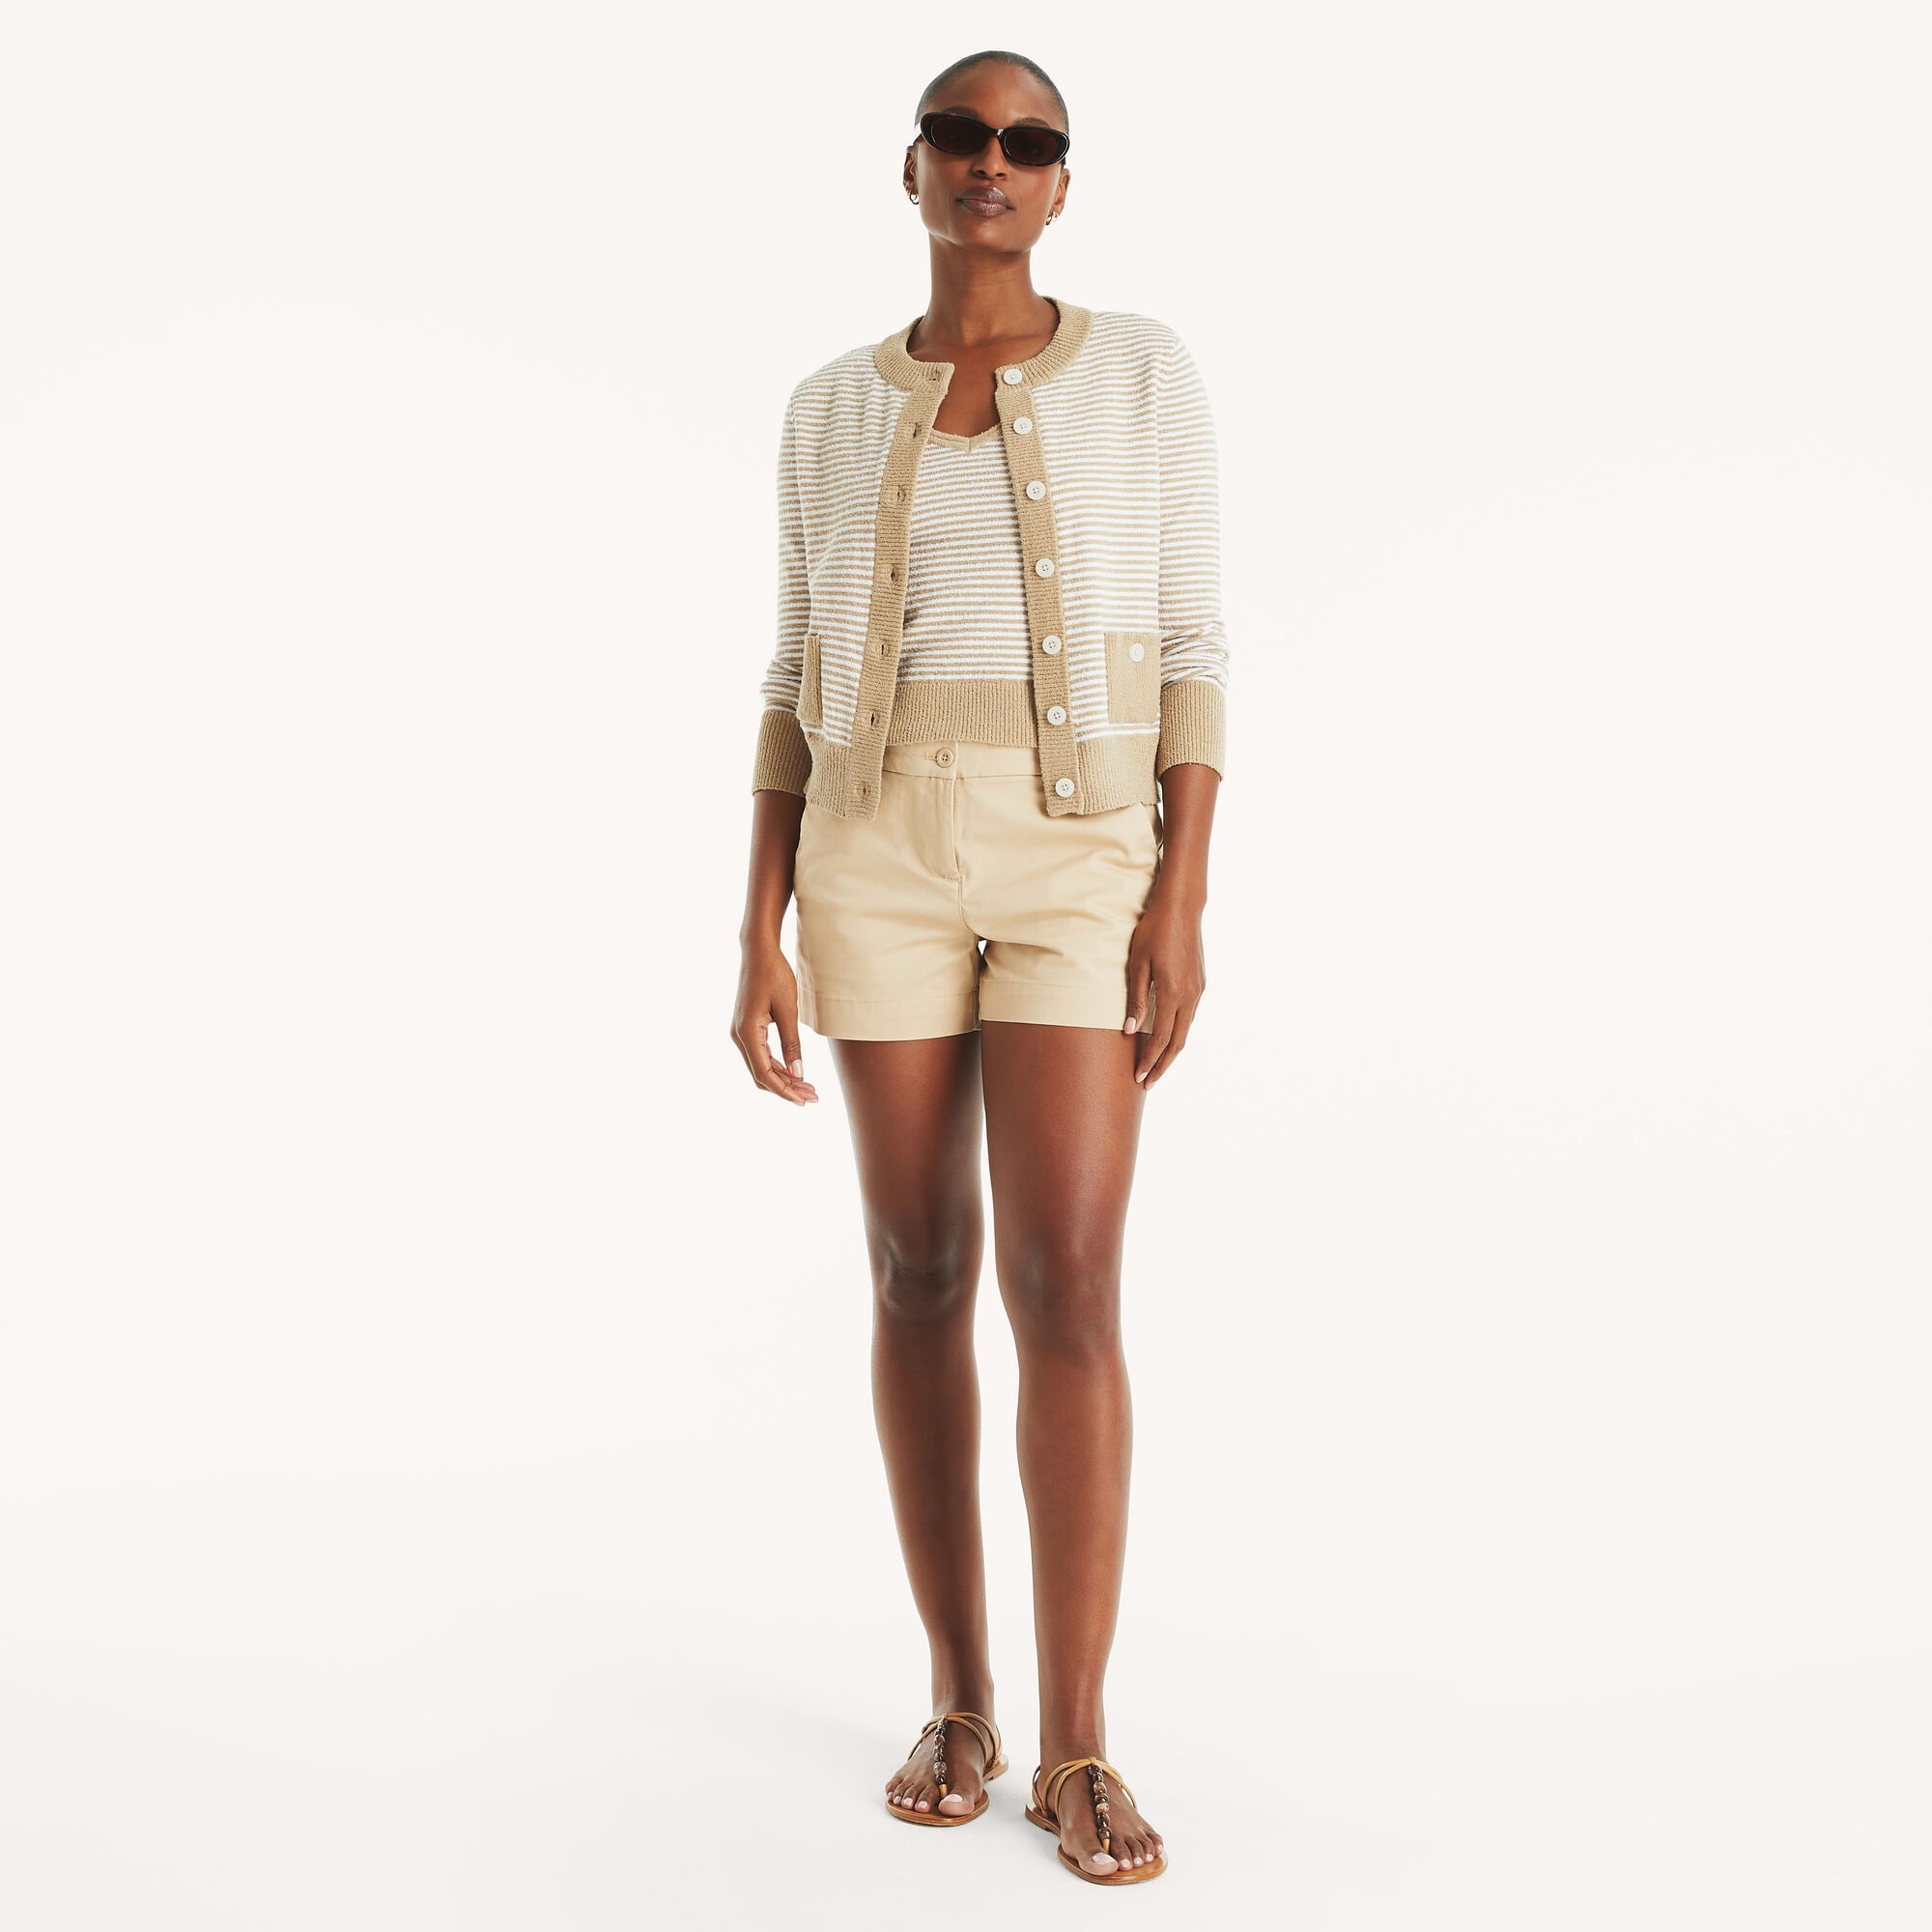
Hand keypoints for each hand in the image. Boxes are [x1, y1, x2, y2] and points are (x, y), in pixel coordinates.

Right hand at [730, 938, 819, 1103]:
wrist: (758, 952)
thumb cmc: (774, 975)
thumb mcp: (788, 1010)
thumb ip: (792, 1043)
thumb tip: (798, 1073)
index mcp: (747, 1032)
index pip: (764, 1073)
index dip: (784, 1091)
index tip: (804, 1101)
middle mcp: (739, 1036)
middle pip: (761, 1074)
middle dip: (787, 1089)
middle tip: (813, 1097)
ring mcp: (740, 1032)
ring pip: (760, 1066)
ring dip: (783, 1079)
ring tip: (809, 1087)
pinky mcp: (747, 1028)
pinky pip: (760, 1055)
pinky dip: (777, 1066)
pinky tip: (796, 1072)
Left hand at [1122, 882, 1206, 1086]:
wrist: (1182, 908)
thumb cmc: (1153, 931)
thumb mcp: (1137, 963)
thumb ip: (1135, 999)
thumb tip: (1128, 1030)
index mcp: (1172, 993)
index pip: (1159, 1038)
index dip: (1149, 1060)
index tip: (1138, 1077)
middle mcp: (1189, 997)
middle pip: (1177, 1043)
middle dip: (1162, 1066)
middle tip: (1147, 1083)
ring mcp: (1197, 991)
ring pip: (1185, 1032)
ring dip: (1171, 1051)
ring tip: (1156, 1066)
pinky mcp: (1200, 984)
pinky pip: (1189, 1017)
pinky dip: (1178, 1034)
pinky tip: (1168, 1038)